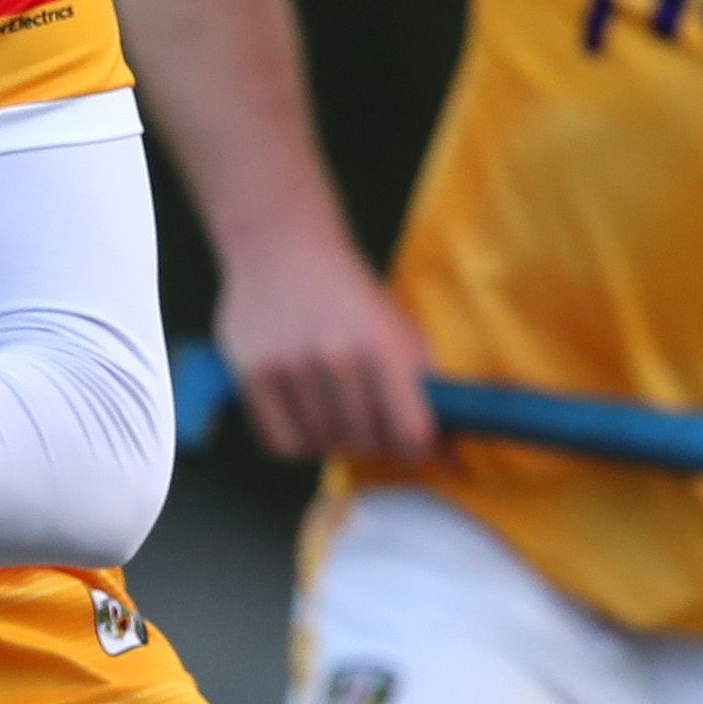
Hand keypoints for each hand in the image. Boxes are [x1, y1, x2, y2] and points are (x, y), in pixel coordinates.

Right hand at [217, 243, 436, 460]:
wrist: (283, 249)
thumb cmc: (351, 298)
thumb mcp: (399, 330)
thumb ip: (425, 387)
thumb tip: (451, 454)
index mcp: (382, 342)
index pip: (409, 430)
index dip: (415, 450)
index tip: (411, 447)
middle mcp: (335, 355)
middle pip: (364, 440)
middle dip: (374, 443)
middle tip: (372, 429)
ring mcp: (289, 365)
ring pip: (322, 444)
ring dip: (335, 441)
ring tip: (337, 418)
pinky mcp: (252, 374)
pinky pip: (281, 442)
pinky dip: (299, 444)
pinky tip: (307, 423)